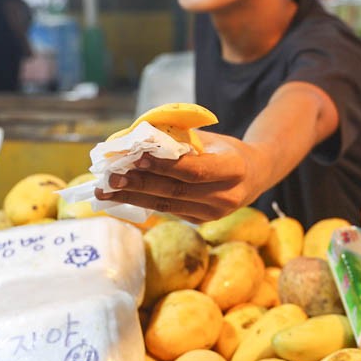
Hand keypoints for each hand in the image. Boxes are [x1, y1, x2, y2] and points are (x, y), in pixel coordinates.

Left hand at [94, 132, 267, 223]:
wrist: (255, 175)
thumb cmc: (227, 150)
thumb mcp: (210, 138)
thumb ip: (178, 139)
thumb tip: (135, 139)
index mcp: (234, 169)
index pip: (195, 170)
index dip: (165, 165)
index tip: (137, 157)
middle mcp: (226, 196)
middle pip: (176, 191)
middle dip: (139, 185)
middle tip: (110, 178)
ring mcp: (215, 213)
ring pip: (167, 206)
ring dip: (133, 198)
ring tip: (105, 192)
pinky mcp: (202, 221)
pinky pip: (169, 211)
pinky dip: (144, 202)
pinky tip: (122, 196)